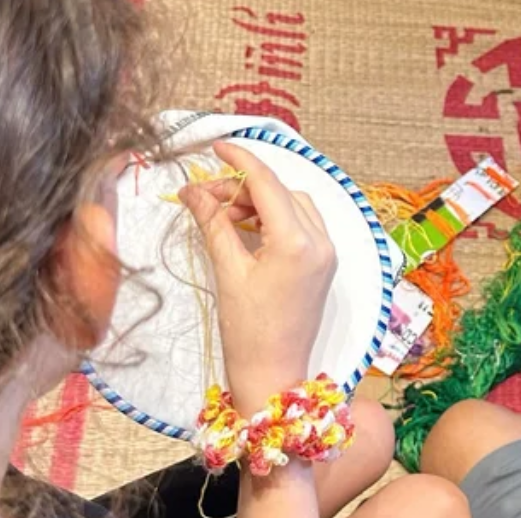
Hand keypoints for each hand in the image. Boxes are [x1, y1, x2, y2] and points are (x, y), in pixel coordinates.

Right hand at [180, 142, 336, 407]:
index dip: (240, 160)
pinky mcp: (323, 265)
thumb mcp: (228, 270)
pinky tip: (245, 226)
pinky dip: (274, 218)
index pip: (268, 183)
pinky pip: (301, 225)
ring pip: (294, 206)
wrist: (273, 374)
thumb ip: (214, 223)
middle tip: (207, 194)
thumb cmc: (248, 330)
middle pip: (281, 192)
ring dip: (261, 201)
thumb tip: (193, 190)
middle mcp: (320, 242)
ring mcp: (326, 253)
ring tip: (223, 212)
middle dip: (245, 186)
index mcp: (298, 241)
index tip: (217, 146)